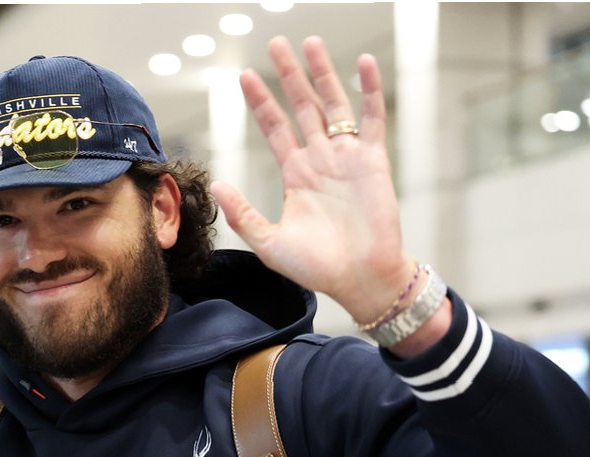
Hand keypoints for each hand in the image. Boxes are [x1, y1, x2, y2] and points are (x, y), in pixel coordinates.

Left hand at [212, 37, 415, 323]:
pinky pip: (372, 119)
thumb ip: (242, 214)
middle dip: (288, 75)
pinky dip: (370, 90)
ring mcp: (347, 157)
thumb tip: (216, 184)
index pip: (274, 128)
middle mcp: (320, 160)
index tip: (244, 76)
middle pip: (301, 106)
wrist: (360, 279)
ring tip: (311, 43)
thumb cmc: (317, 268)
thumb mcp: (269, 243)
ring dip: (323, 74)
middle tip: (276, 43)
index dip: (260, 102)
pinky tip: (364, 64)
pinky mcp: (373, 161)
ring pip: (333, 105)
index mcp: (295, 175)